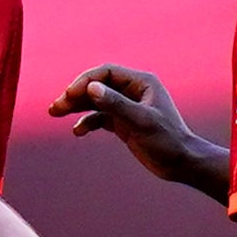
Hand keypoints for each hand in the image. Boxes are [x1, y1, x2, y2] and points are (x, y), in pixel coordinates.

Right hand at [53, 63, 230, 197]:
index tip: (69, 95)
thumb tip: (91, 88)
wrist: (181, 163)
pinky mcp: (124, 123)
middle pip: (98, 85)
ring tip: (55, 112)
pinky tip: (78, 132)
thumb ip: (116, 104)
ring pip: (96, 101)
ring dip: (76, 106)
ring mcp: (127, 107)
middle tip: (56, 106)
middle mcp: (133, 91)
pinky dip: (87, 122)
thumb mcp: (140, 121)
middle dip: (75, 94)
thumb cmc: (167, 140)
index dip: (85, 81)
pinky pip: (100, 117)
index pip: (106, 73)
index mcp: (141, 83)